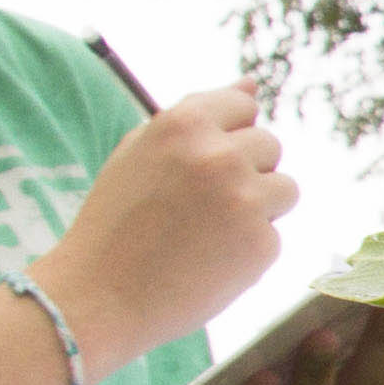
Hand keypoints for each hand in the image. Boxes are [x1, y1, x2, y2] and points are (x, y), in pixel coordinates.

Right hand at [43, 84, 293, 377]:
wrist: (97, 298)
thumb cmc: (116, 224)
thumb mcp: (140, 152)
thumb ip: (196, 115)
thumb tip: (252, 86)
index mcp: (184, 123)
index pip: (243, 107)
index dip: (227, 138)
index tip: (202, 167)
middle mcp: (217, 154)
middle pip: (270, 146)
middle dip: (246, 173)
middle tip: (200, 209)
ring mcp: (243, 199)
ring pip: (285, 188)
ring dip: (259, 208)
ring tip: (210, 234)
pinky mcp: (261, 243)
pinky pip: (275, 235)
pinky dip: (250, 250)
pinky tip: (210, 263)